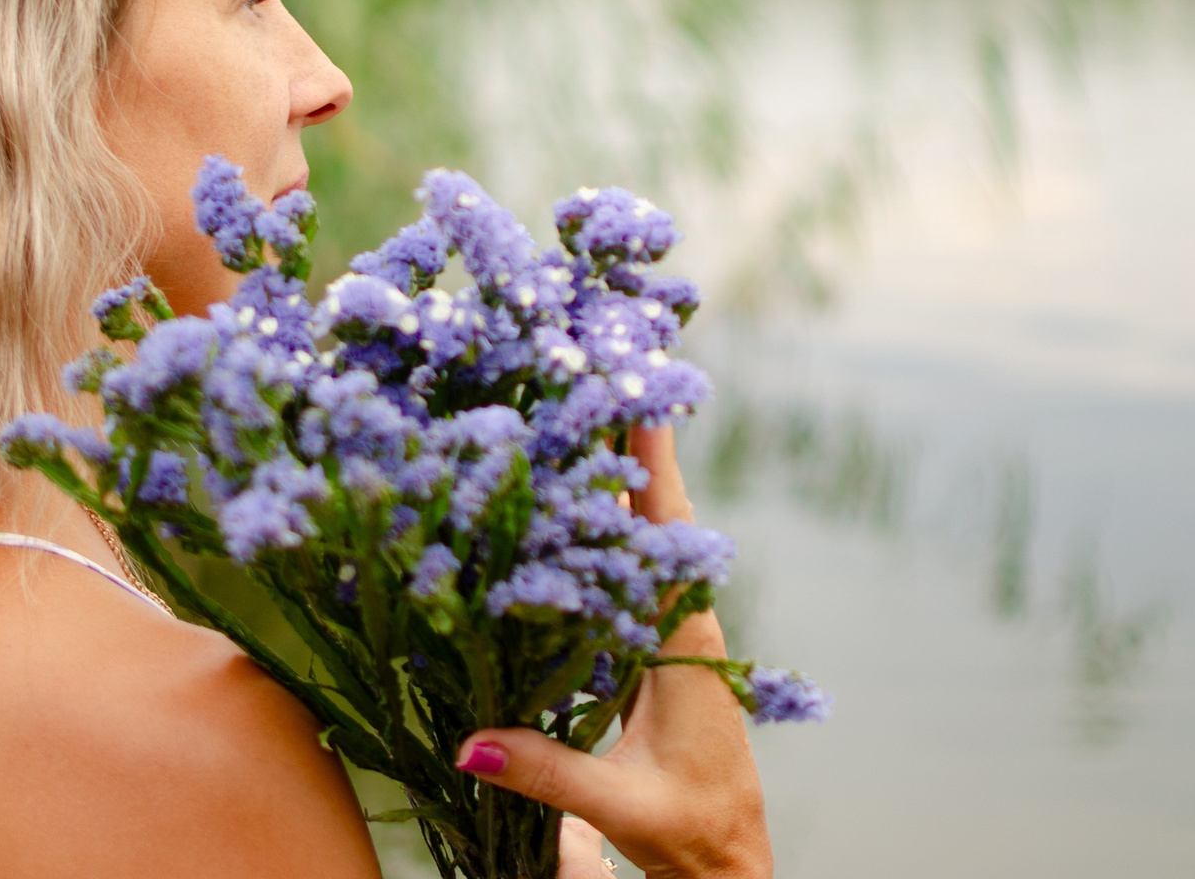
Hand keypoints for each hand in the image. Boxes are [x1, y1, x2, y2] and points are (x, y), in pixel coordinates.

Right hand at [452, 426, 770, 878]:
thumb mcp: (617, 800)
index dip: (652, 459)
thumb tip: (468, 742)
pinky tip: (577, 496)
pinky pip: (630, 564)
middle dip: (629, 439)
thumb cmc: (688, 827)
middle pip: (655, 510)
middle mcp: (683, 618)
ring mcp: (671, 628)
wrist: (726, 858)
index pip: (667, 528)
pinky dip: (608, 520)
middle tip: (597, 366)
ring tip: (583, 405)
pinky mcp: (654, 646)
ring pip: (644, 533)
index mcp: (685, 639)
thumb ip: (547, 770)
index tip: (639, 384)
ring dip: (618, 473)